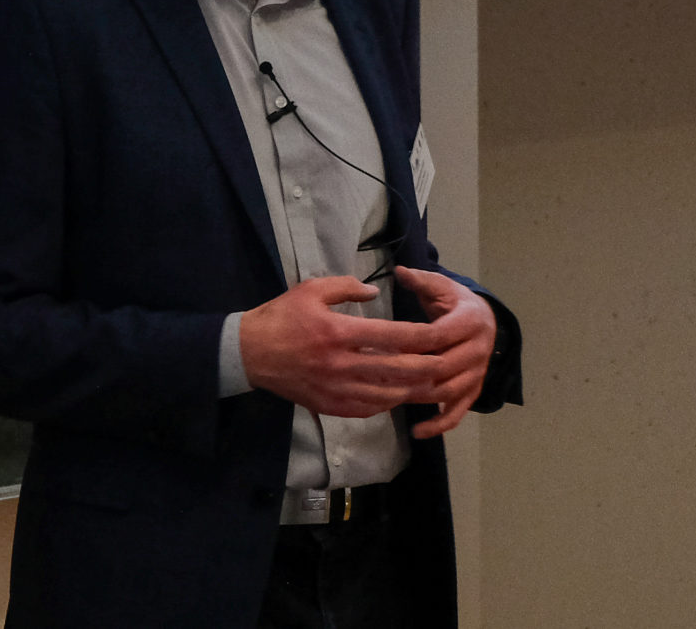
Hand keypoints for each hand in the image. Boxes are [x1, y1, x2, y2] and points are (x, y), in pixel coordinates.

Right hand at [239, 276, 449, 418]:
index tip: (440, 335)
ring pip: (386, 395)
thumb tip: (375, 291)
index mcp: (339, 332)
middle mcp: (341, 364)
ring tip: (430, 382)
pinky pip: (366, 409)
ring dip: (411, 389)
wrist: (250, 354)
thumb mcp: (311, 290)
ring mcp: (335, 389)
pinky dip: (387, 403)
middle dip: (426, 368)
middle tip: (446, 363)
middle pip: (396, 370)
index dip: (421, 338)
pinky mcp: (328, 405)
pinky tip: (397, 395)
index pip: (392, 336)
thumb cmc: (282, 317)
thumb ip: (346, 287)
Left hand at [391, 266, 498, 438]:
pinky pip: (458, 412)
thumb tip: (399, 271)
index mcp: (470, 321)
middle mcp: (479, 350)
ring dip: (421, 398)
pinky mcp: (474, 391)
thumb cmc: (454, 302)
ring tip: (391, 399)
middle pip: (445, 367)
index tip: (383, 345)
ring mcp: (478, 374)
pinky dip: (439, 424)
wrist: (485, 320)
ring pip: (450, 392)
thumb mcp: (441, 287)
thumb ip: (421, 280)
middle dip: (413, 373)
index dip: (411, 341)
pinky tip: (417, 432)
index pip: (439, 335)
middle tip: (379, 377)